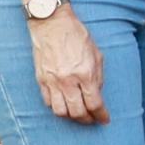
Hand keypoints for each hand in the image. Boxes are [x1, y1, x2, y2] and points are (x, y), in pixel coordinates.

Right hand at [26, 1, 106, 123]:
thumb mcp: (96, 54)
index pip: (94, 103)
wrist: (52, 24)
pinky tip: (63, 105)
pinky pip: (47, 102)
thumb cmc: (77, 36)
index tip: (104, 119)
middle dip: (87, 120)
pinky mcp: (40, 79)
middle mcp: (68, 80)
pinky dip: (56, 107)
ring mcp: (52, 81)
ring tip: (78, 115)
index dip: (101, 115)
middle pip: (77, 112)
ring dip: (71, 117)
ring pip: (60, 111)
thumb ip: (97, 76)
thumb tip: (96, 93)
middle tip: (92, 120)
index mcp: (85, 73)